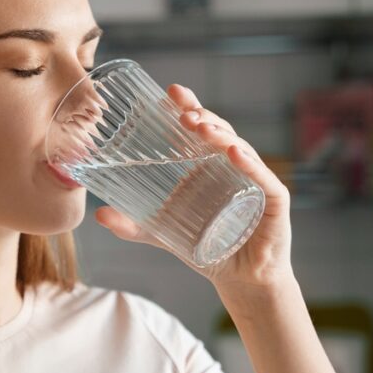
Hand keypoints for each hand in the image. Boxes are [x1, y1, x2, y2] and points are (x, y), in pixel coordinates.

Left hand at [94, 83, 294, 290]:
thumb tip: (99, 215)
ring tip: (201, 126)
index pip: (200, 129)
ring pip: (240, 149)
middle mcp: (234, 166)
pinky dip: (250, 164)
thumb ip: (133, 225)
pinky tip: (234, 153)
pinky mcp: (274, 201)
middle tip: (182, 110)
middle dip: (202, 117)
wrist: (241, 279)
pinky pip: (262, 178)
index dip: (188, 108)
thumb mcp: (163, 234)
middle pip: (220, 132)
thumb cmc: (208, 248)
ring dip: (221, 135)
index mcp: (210, 166)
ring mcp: (255, 180)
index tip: (170, 93)